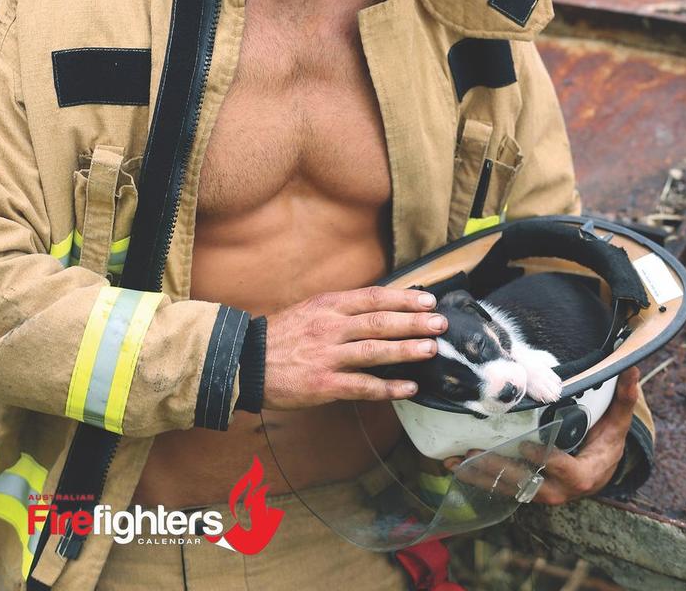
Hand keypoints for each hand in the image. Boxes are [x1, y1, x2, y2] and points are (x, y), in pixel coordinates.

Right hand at [262, 286, 447, 409]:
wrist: (245, 362)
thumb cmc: (282, 336)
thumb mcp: (310, 310)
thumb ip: (342, 309)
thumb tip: (381, 307)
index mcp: (328, 306)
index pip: (373, 297)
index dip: (403, 298)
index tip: (428, 299)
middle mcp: (329, 328)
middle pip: (379, 322)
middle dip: (413, 322)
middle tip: (440, 323)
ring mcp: (326, 357)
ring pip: (374, 351)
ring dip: (406, 350)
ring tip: (430, 349)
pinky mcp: (323, 385)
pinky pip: (361, 386)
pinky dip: (388, 388)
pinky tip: (409, 387)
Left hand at [442, 367, 639, 505]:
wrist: (601, 469)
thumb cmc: (607, 441)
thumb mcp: (618, 422)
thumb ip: (625, 397)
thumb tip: (633, 367)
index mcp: (584, 475)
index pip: (563, 470)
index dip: (546, 459)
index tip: (526, 445)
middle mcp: (560, 490)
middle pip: (528, 484)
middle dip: (501, 471)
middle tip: (476, 454)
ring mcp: (541, 493)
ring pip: (510, 488)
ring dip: (482, 476)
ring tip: (456, 461)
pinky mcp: (527, 490)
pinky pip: (502, 487)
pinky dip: (480, 478)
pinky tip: (457, 467)